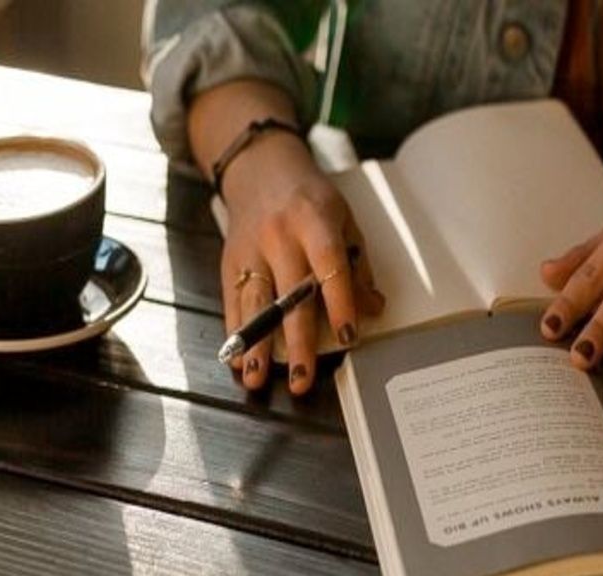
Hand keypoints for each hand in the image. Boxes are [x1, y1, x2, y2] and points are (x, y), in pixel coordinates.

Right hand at [188, 80, 383, 394]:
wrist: (260, 170)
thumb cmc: (311, 200)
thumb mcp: (344, 221)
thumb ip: (358, 266)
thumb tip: (372, 308)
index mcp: (315, 223)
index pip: (330, 269)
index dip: (340, 304)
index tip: (348, 336)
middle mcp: (280, 237)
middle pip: (290, 296)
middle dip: (297, 342)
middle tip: (303, 379)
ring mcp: (251, 250)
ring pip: (255, 303)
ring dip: (256, 345)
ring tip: (258, 377)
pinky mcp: (230, 261)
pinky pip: (233, 302)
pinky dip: (235, 333)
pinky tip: (237, 360)